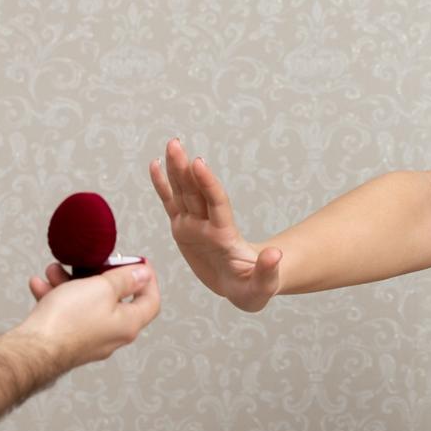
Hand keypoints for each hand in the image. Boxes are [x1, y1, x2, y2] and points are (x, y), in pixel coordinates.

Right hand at [16, 262, 160, 369]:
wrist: (31, 350)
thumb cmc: (67, 321)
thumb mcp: (102, 288)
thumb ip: (125, 279)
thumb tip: (142, 275)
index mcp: (128, 324)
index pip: (151, 301)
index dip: (148, 280)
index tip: (139, 263)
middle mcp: (112, 335)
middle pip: (115, 299)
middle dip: (99, 276)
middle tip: (93, 263)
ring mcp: (88, 340)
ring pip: (85, 304)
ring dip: (70, 284)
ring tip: (55, 270)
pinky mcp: (66, 341)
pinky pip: (66, 315)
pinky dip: (56, 298)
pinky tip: (40, 285)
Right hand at [149, 138, 282, 311]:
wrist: (244, 286)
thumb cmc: (254, 286)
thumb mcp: (263, 285)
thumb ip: (268, 270)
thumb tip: (275, 254)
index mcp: (224, 236)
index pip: (216, 204)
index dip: (207, 184)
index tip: (198, 163)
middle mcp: (208, 226)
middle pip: (195, 192)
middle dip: (184, 169)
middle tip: (176, 144)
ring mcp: (195, 226)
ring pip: (183, 193)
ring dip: (175, 170)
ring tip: (171, 145)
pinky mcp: (184, 230)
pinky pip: (171, 205)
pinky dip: (163, 187)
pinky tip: (154, 166)